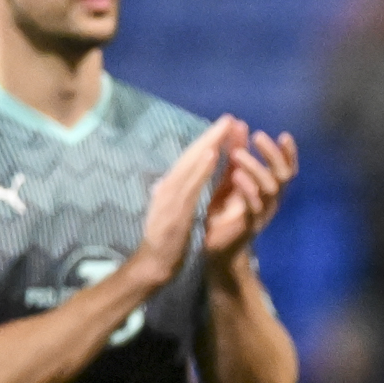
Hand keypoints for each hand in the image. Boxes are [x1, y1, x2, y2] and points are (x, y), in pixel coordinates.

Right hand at [133, 117, 233, 285]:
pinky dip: (201, 168)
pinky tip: (212, 155)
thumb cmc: (163, 240)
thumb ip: (167, 195)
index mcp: (170, 188)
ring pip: (191, 165)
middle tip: (229, 118)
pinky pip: (192, 185)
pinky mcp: (176, 208)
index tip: (223, 127)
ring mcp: (171, 197)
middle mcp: (169, 187)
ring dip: (208, 144)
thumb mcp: (167, 212)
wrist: (153, 265)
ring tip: (224, 128)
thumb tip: (164, 182)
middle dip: (211, 136)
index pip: (190, 161)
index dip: (206, 143)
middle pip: (191, 157)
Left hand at [205, 126, 298, 262]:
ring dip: (256, 168)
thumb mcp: (231, 178)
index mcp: (270, 190)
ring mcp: (263, 214)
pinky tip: (237, 177)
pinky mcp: (249, 226)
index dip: (288, 153)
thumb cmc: (225, 212)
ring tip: (238, 154)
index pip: (287, 168)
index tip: (284, 135)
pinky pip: (255, 206)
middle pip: (284, 175)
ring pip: (271, 188)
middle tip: (258, 136)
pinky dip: (248, 190)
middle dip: (273, 154)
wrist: (217, 249)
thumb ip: (236, 153)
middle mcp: (272, 201)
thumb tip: (240, 123)